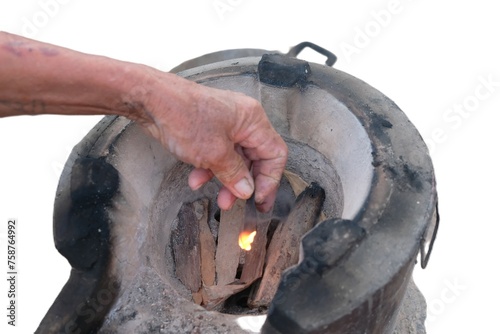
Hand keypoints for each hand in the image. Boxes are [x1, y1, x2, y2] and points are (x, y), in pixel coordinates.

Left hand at [138, 73, 287, 211]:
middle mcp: (243, 120)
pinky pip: (217, 154)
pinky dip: (210, 169)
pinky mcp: (208, 130)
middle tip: (240, 204)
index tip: (259, 199)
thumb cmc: (183, 116)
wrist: (151, 100)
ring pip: (235, 159)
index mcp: (253, 120)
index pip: (275, 153)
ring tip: (218, 199)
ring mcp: (224, 124)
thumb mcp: (214, 153)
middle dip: (245, 183)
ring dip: (226, 180)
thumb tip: (247, 191)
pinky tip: (196, 180)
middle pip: (255, 158)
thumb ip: (235, 174)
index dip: (270, 179)